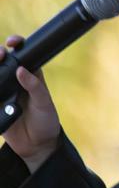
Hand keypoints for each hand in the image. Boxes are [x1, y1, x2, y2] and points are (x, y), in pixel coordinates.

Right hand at [0, 35, 60, 172]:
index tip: (12, 43)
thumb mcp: (44, 103)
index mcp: (30, 76)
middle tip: (0, 56)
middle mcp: (14, 81)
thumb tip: (21, 70)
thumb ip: (34, 86)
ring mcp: (2, 92)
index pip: (22, 55)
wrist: (36, 145)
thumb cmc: (46, 120)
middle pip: (1, 63)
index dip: (16, 45)